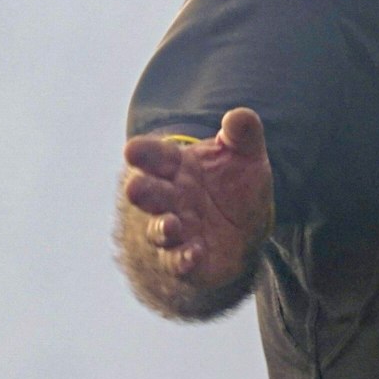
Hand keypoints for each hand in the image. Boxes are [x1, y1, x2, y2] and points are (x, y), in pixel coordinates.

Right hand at [121, 108, 274, 289]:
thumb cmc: (235, 185)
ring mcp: (176, 229)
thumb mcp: (245, 155)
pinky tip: (192, 255)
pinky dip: (182, 259)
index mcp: (177, 166)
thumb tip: (239, 116)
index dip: (145, 153)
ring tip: (170, 224)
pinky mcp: (186, 259)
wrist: (246, 228)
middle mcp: (170, 198)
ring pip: (158, 229)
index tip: (132, 150)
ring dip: (161, 228)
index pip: (157, 156)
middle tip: (134, 188)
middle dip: (141, 190)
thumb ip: (242, 134)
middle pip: (150, 192)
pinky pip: (179, 262)